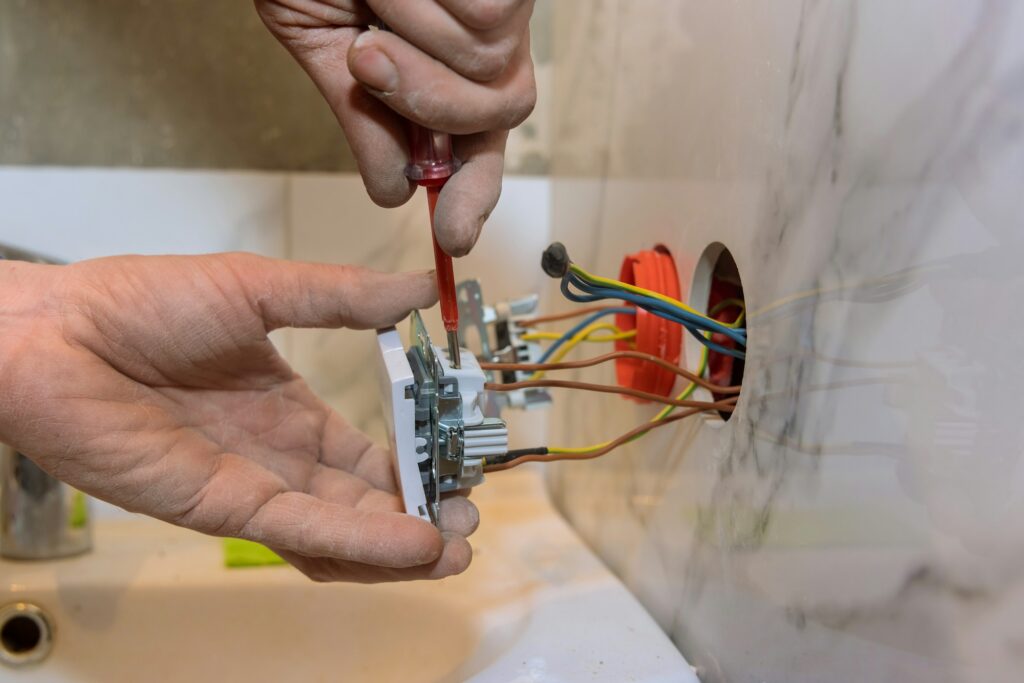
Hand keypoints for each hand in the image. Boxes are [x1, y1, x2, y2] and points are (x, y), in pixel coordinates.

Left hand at [0, 254, 477, 581]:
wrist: (58, 334)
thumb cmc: (144, 303)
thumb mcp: (261, 289)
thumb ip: (342, 296)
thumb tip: (418, 288)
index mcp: (293, 413)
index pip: (373, 453)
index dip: (421, 463)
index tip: (464, 461)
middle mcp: (281, 459)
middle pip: (367, 503)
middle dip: (422, 514)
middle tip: (469, 515)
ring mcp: (256, 488)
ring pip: (342, 535)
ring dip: (400, 547)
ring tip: (455, 545)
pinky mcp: (226, 508)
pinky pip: (305, 532)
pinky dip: (362, 543)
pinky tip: (413, 543)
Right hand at [256, 0, 536, 256]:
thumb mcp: (326, 52)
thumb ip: (365, 121)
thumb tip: (393, 192)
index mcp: (446, 66)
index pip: (482, 140)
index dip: (473, 190)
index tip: (454, 234)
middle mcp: (487, 37)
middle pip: (502, 109)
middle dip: (432, 103)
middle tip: (368, 60)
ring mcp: (506, 3)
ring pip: (493, 67)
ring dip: (416, 41)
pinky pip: (488, 22)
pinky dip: (425, 9)